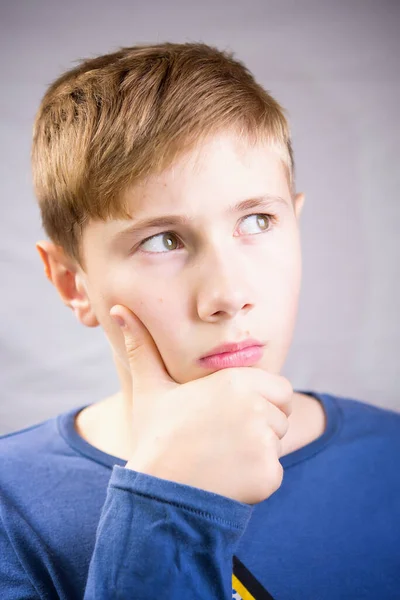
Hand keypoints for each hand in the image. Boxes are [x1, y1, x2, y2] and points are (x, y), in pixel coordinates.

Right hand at [110, 305, 292, 504]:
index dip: (260, 401)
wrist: (157, 489)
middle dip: (261, 426)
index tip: (229, 415)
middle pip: (281, 416)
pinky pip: (273, 472)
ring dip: (257, 452)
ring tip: (221, 457)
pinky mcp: (269, 474)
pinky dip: (256, 479)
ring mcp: (265, 441)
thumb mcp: (149, 386)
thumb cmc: (156, 435)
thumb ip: (141, 346)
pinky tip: (226, 478)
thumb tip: (116, 309)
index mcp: (236, 381)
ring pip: (277, 444)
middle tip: (223, 438)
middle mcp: (256, 406)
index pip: (279, 389)